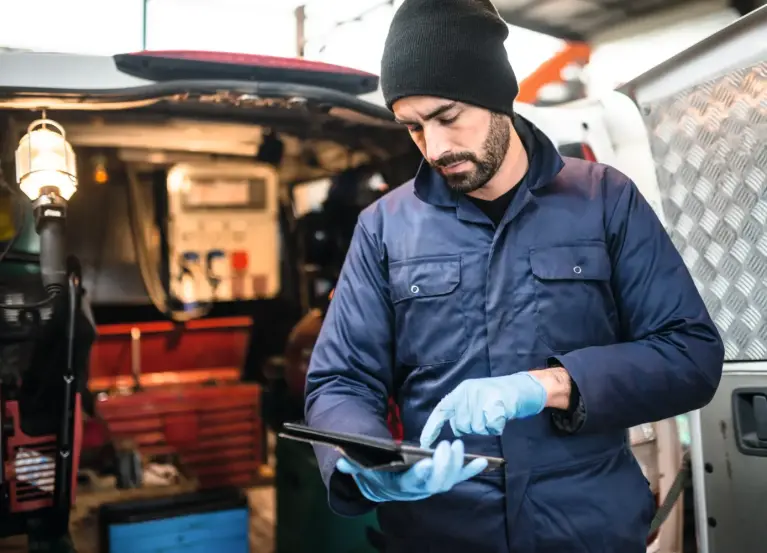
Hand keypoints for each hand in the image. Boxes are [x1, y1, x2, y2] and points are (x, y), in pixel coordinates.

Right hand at [335, 439, 486, 502]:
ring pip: (449, 479)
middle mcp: (419, 489)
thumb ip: (353, 466)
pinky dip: (472, 470)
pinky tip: (485, 462)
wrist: (383, 483)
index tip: (427, 462)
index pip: (413, 483)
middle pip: (436, 482)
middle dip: (444, 465)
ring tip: (462, 446)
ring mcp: (432, 484)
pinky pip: (459, 476)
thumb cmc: (373, 472)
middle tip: (449, 445)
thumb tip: (341, 462)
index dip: (421, 474)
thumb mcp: (361, 469)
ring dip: (459, 465)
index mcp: (401, 486)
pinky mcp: (443, 478)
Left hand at [419, 372, 546, 446]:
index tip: (425, 443)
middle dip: (471, 427)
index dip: (432, 427)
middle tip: (484, 416)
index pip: (441, 410)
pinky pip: (491, 427)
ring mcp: (483, 396)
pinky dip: (497, 427)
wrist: (522, 388)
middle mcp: (469, 392)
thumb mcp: (474, 398)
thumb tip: (455, 428)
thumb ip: (462, 410)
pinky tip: (501, 417)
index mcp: (461, 391)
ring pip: (476, 428)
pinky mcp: (497, 404)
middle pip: (461, 425)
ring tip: (493, 414)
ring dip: (485, 427)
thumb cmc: (496, 397)